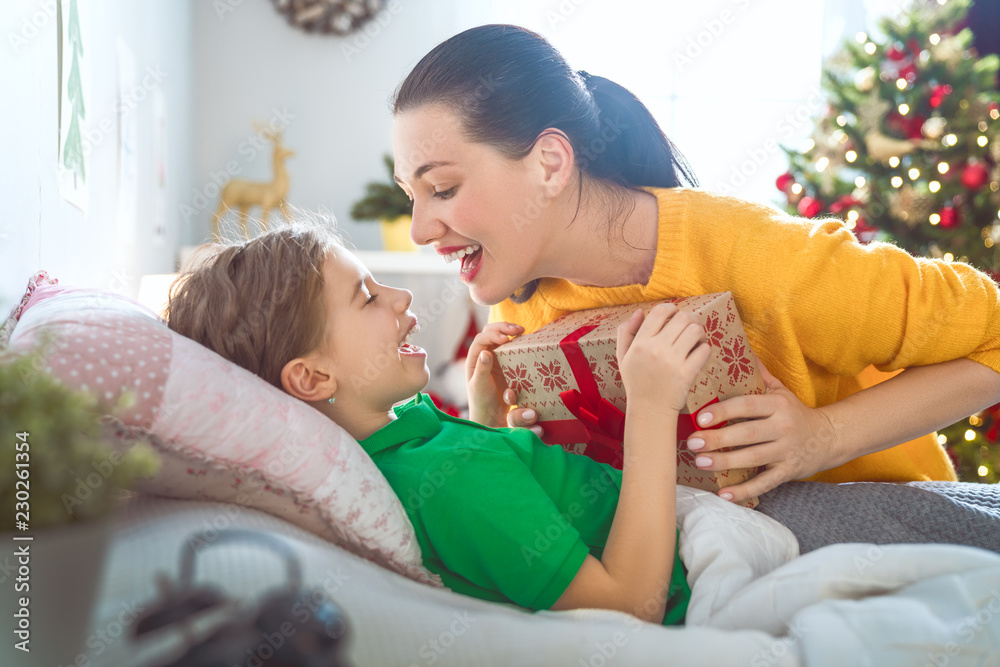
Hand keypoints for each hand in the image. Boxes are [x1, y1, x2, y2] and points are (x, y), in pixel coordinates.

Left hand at [465, 322, 541, 434]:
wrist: (491, 415)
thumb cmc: (481, 401)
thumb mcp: (479, 387)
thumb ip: (481, 370)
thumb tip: (485, 353)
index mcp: (474, 359)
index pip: (481, 339)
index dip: (493, 335)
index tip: (506, 338)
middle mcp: (484, 354)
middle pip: (490, 332)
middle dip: (503, 327)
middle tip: (518, 330)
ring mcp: (496, 358)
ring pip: (501, 336)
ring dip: (511, 331)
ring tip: (523, 331)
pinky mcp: (507, 363)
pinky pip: (511, 347)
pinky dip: (517, 341)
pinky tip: (526, 341)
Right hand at [616, 304, 710, 410]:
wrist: (649, 410)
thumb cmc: (636, 382)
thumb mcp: (623, 356)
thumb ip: (626, 332)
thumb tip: (639, 312)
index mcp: (640, 343)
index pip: (660, 311)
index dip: (671, 308)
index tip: (674, 315)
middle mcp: (656, 349)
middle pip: (682, 317)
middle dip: (689, 319)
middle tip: (688, 328)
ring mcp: (672, 361)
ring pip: (695, 330)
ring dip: (699, 332)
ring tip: (695, 340)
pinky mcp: (687, 373)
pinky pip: (704, 350)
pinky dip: (704, 349)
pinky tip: (698, 354)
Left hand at [686, 353, 843, 503]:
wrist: (830, 437)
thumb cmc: (794, 412)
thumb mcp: (780, 391)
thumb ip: (759, 374)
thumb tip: (738, 346)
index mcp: (777, 405)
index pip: (747, 406)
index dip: (724, 411)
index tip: (701, 417)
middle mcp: (783, 428)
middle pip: (747, 434)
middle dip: (718, 439)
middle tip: (692, 442)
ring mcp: (787, 451)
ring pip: (753, 459)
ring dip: (725, 463)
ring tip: (700, 462)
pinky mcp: (789, 472)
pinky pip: (765, 483)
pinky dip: (744, 491)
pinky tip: (724, 494)